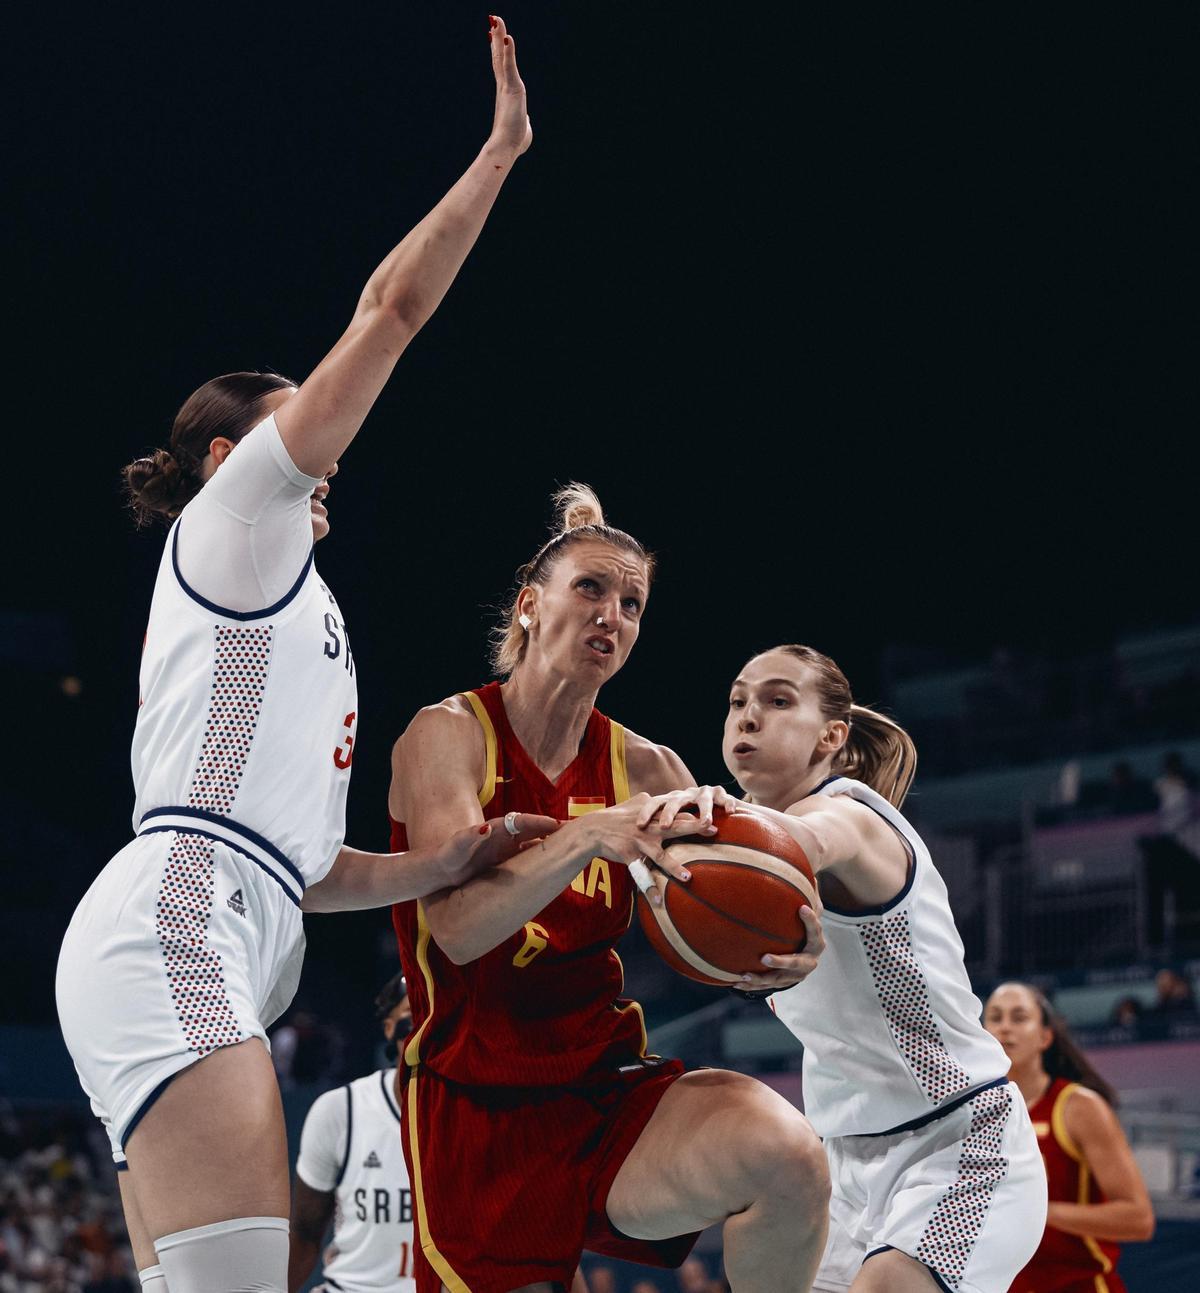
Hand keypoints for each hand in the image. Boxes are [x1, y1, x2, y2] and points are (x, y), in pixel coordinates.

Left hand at [437, 813, 560, 886]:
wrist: (439, 870)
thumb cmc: (447, 856)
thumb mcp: (457, 846)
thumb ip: (469, 837)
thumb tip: (486, 827)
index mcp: (495, 828)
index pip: (523, 822)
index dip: (540, 822)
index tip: (558, 824)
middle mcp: (504, 835)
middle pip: (534, 830)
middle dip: (554, 830)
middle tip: (576, 832)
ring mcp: (506, 848)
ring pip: (534, 844)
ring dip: (551, 844)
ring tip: (572, 847)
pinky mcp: (505, 860)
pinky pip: (528, 857)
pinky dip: (541, 858)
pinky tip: (554, 864)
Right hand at [487, 16, 531, 158]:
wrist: (506, 148)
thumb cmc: (514, 143)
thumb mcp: (524, 127)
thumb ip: (524, 120)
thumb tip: (526, 122)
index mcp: (506, 93)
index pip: (502, 68)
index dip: (498, 52)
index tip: (495, 38)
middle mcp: (504, 87)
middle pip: (498, 56)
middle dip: (496, 37)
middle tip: (492, 20)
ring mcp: (506, 87)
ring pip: (501, 56)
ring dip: (499, 37)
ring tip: (496, 20)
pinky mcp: (512, 89)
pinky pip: (509, 66)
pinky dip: (508, 51)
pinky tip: (507, 37)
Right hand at [573, 793, 712, 902]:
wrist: (593, 829)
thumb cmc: (615, 816)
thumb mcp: (632, 804)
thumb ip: (648, 801)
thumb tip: (656, 796)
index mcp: (653, 814)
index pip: (678, 813)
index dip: (696, 815)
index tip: (714, 818)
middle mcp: (648, 827)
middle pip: (675, 826)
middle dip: (695, 828)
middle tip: (713, 830)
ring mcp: (639, 841)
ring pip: (659, 855)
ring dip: (674, 867)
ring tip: (687, 878)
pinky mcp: (629, 855)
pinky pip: (640, 874)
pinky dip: (649, 888)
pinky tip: (658, 902)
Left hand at [635, 784, 740, 829]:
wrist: (716, 799)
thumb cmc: (690, 814)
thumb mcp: (675, 818)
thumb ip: (662, 827)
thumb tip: (641, 849)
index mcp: (672, 799)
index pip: (656, 802)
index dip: (647, 812)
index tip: (639, 825)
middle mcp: (686, 794)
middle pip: (675, 801)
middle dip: (670, 813)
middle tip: (664, 826)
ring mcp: (703, 792)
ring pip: (703, 799)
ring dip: (705, 810)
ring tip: (706, 822)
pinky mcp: (721, 793)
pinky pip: (725, 798)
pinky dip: (727, 803)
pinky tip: (730, 811)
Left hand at [738, 899, 825, 991]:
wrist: (808, 956)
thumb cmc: (805, 927)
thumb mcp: (811, 910)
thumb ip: (809, 894)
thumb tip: (809, 871)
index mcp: (816, 942)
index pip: (816, 931)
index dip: (811, 920)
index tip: (802, 907)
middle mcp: (809, 960)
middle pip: (797, 963)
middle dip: (782, 962)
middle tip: (765, 957)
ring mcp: (796, 975)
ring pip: (780, 979)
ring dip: (762, 978)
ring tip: (745, 974)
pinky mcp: (784, 982)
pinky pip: (768, 985)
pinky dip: (753, 984)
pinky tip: (736, 981)